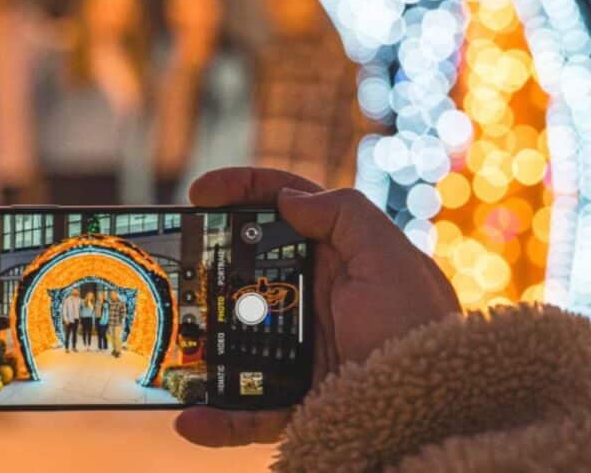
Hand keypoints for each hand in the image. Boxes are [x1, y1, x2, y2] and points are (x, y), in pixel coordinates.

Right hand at [174, 167, 459, 446]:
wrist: (445, 418)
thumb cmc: (422, 333)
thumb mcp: (395, 262)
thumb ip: (347, 216)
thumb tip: (290, 199)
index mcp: (339, 257)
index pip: (283, 208)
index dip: (242, 190)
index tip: (200, 192)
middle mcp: (315, 298)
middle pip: (247, 269)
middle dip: (205, 263)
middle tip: (172, 260)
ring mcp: (301, 350)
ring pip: (235, 339)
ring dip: (198, 343)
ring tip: (165, 340)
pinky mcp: (297, 402)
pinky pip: (246, 409)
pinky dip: (217, 418)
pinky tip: (190, 421)